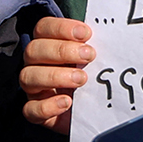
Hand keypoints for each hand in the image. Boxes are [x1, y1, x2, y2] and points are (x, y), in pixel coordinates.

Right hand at [20, 16, 94, 133]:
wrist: (99, 112)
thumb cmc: (97, 80)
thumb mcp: (99, 60)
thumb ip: (99, 47)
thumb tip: (115, 33)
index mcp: (48, 46)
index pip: (43, 29)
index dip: (61, 28)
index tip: (86, 33)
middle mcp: (36, 65)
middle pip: (32, 50)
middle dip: (61, 51)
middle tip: (89, 56)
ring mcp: (34, 89)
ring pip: (27, 77)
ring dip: (54, 76)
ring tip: (82, 79)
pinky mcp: (36, 113)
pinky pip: (30, 109)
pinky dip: (47, 106)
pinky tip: (67, 102)